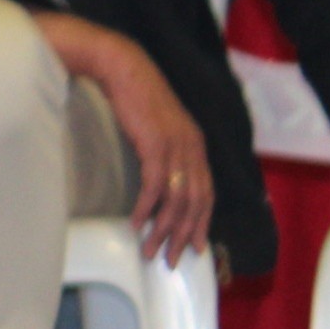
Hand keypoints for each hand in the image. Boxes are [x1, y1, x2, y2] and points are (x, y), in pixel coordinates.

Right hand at [58, 20, 211, 262]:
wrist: (123, 69)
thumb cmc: (134, 98)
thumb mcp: (156, 128)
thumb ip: (163, 152)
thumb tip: (157, 180)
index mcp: (196, 145)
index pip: (206, 194)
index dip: (201, 224)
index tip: (193, 248)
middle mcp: (193, 147)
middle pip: (195, 202)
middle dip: (183, 235)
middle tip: (170, 259)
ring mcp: (176, 146)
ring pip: (177, 199)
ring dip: (163, 229)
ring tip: (149, 249)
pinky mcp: (156, 144)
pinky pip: (155, 185)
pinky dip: (146, 207)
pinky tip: (136, 223)